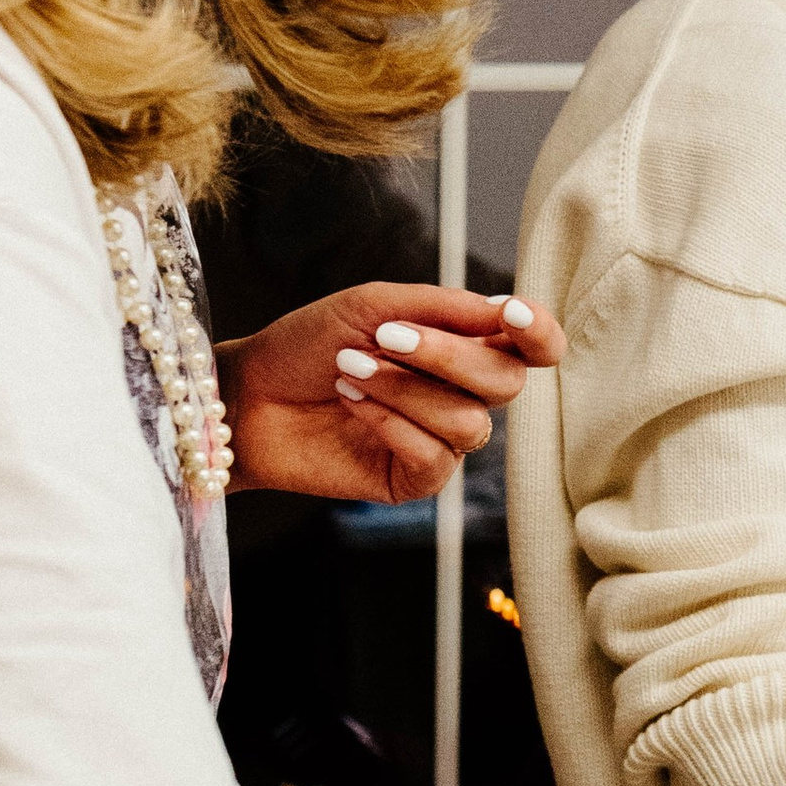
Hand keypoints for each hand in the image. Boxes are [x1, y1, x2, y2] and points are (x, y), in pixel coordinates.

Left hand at [216, 284, 566, 502]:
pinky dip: (392, 424)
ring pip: (468, 423)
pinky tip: (354, 403)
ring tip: (349, 369)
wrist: (247, 396)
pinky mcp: (411, 479)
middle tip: (386, 336)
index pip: (531, 347)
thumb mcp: (372, 306)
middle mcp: (460, 394)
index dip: (538, 332)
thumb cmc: (307, 345)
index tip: (510, 316)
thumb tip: (504, 312)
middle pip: (506, 383)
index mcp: (462, 347)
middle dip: (448, 356)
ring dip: (405, 390)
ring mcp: (439, 440)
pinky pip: (435, 459)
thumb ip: (442, 308)